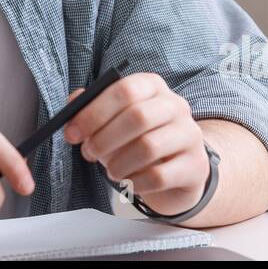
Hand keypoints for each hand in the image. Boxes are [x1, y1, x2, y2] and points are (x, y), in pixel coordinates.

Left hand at [63, 73, 209, 216]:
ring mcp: (190, 135)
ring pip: (149, 147)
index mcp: (153, 86)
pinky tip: (130, 182)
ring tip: (111, 170)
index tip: (72, 133)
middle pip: (138, 117)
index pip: (124, 90)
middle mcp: (176, 105)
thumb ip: (92, 107)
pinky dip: (136, 182)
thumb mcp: (115, 119)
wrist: (178, 168)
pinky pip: (159, 176)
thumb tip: (73, 103)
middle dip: (104, 138)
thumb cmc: (138, 138)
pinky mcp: (195, 166)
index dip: (94, 112)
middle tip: (89, 153)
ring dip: (119, 163)